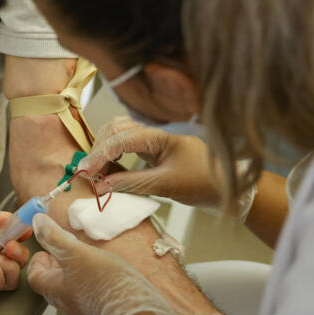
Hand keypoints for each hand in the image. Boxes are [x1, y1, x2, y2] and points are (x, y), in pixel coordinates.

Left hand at [27, 213, 186, 314]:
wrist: (135, 313)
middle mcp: (67, 303)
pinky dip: (90, 280)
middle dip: (55, 266)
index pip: (35, 278)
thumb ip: (55, 238)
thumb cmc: (103, 284)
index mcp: (55, 290)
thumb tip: (37, 222)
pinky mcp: (103, 310)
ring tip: (82, 257)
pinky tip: (103, 271)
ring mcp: (85, 309)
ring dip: (73, 272)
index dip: (36, 263)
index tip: (42, 251)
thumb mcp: (75, 253)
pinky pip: (90, 294)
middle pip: (52, 283)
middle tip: (61, 251)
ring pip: (71, 289)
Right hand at [77, 116, 220, 206]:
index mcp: (161, 132)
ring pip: (117, 133)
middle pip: (114, 129)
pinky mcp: (152, 143)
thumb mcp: (165, 185)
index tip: (86, 173)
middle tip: (88, 175)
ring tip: (96, 173)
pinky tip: (108, 168)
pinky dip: (112, 153)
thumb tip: (100, 187)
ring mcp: (153, 134)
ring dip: (103, 150)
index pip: (120, 138)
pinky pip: (125, 141)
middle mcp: (155, 127)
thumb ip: (130, 184)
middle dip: (98, 150)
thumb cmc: (203, 181)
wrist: (228, 186)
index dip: (99, 155)